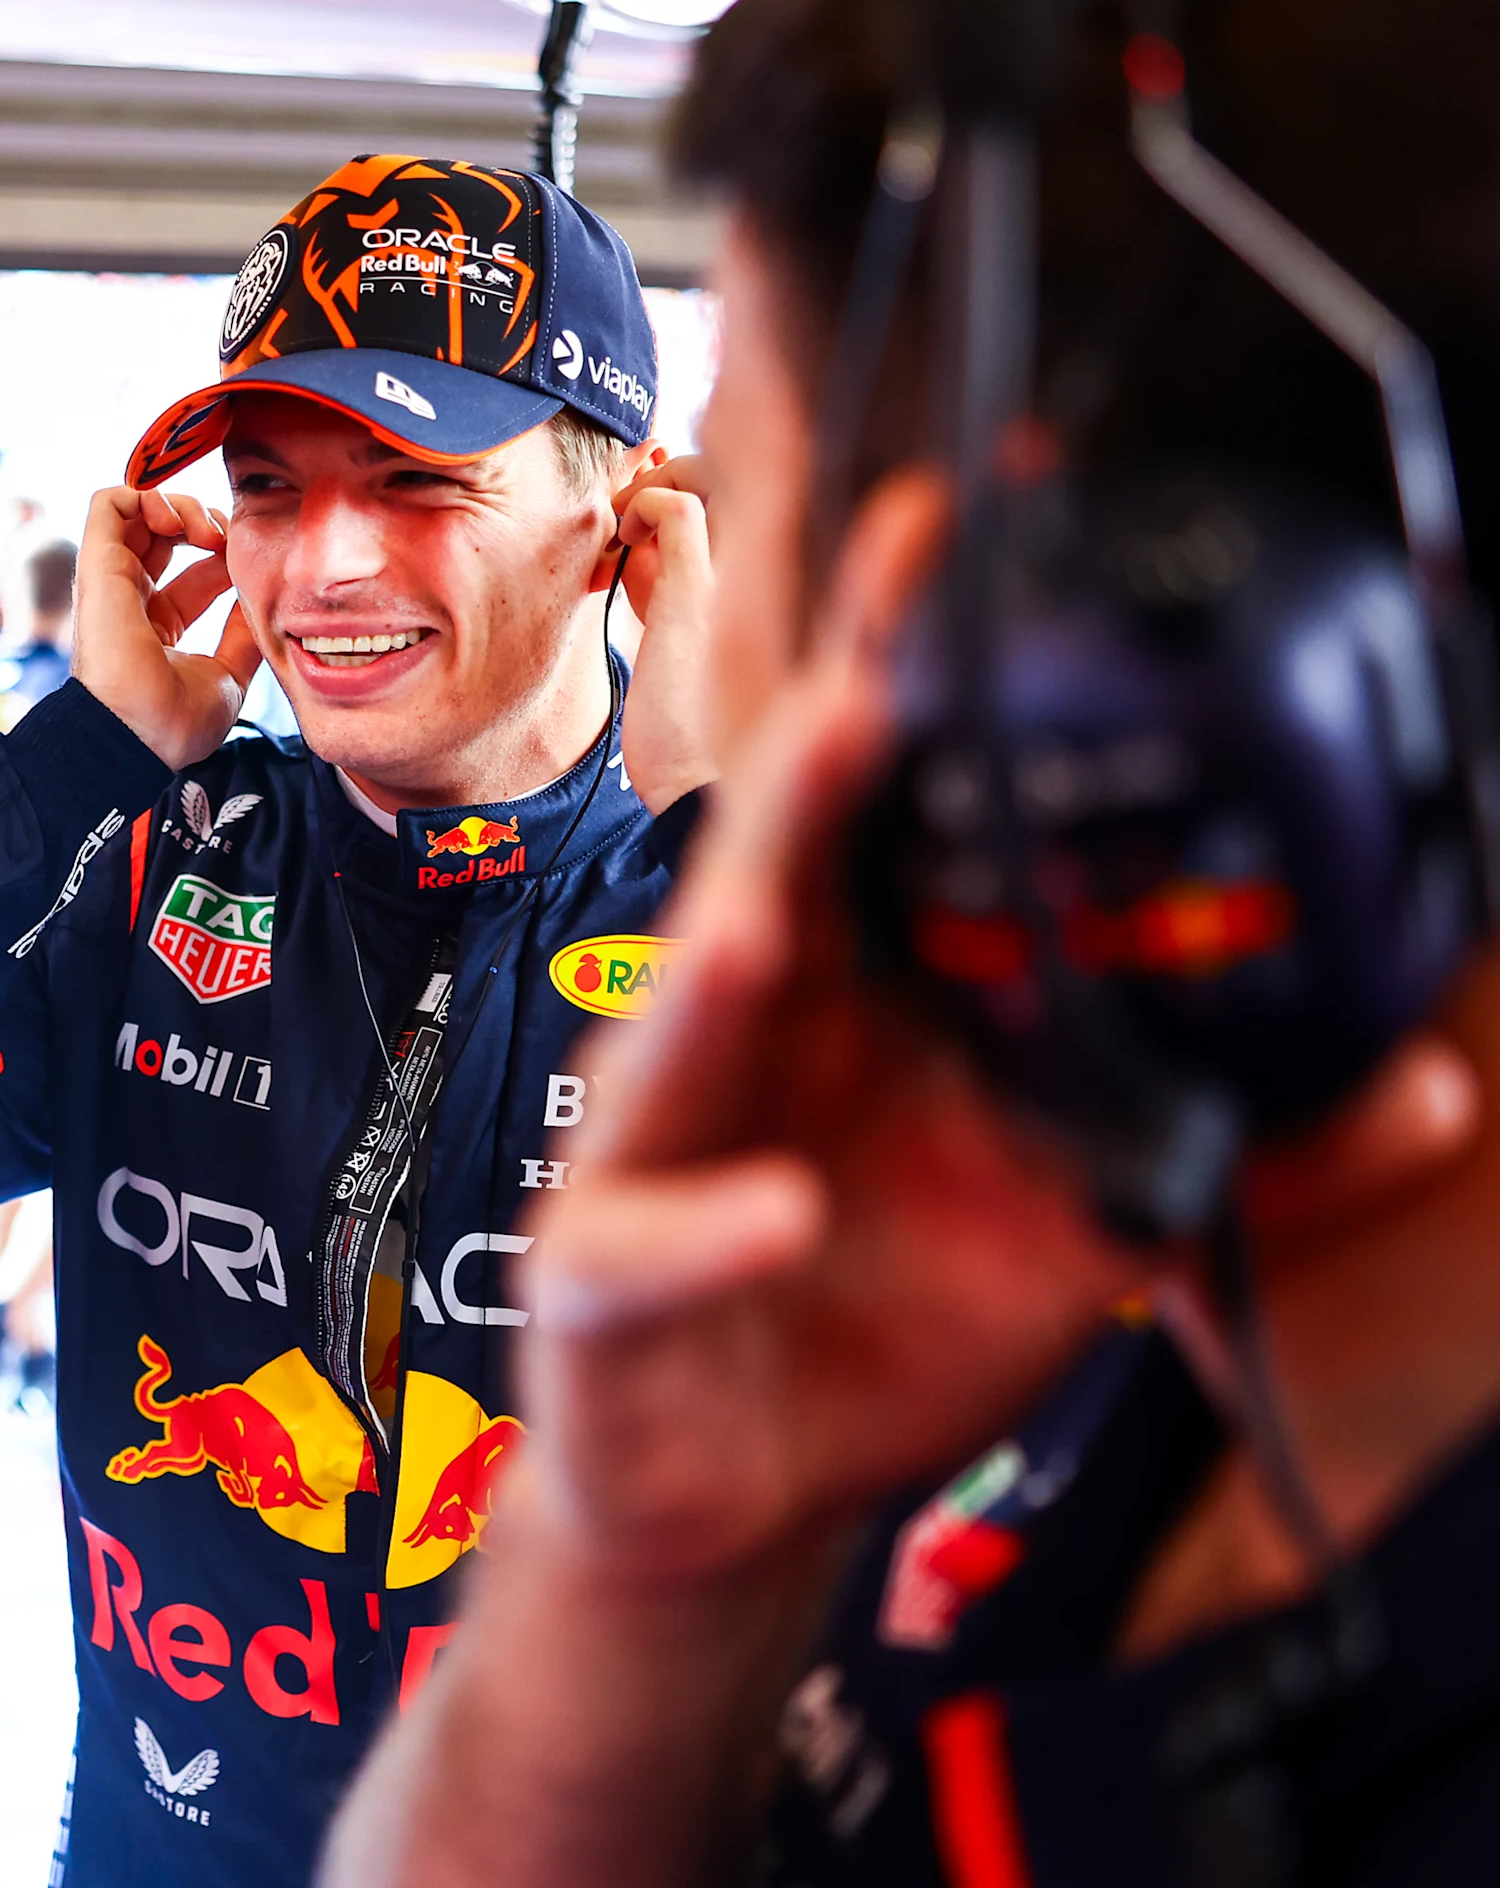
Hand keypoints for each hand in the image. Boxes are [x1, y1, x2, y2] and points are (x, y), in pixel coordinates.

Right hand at [75, 487, 263, 768]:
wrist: (137, 734)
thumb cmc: (174, 723)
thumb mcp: (228, 676)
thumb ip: (242, 636)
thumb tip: (261, 602)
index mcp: (158, 625)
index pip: (196, 571)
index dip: (227, 555)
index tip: (250, 564)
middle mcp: (132, 598)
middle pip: (167, 533)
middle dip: (205, 521)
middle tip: (229, 539)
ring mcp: (113, 579)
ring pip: (140, 509)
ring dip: (181, 504)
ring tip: (207, 530)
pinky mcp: (98, 564)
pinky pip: (110, 503)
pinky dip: (147, 495)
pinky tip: (178, 520)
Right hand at [513, 475, 1145, 1586]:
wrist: (736, 1491)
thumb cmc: (876, 1320)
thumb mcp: (1084, 1228)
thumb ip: (1247, 1158)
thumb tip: (1432, 1082)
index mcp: (852, 990)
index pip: (873, 800)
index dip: (902, 662)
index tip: (954, 528)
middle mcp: (744, 1031)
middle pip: (766, 868)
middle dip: (807, 771)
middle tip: (873, 681)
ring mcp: (657, 1142)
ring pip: (674, 1027)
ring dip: (719, 963)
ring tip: (769, 917)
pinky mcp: (602, 1270)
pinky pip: (647, 1237)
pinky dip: (711, 1228)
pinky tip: (777, 1211)